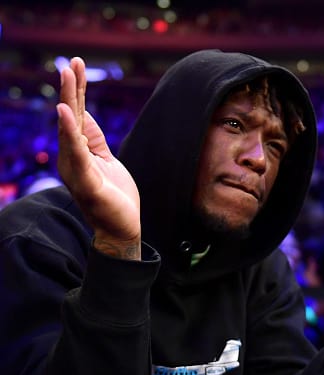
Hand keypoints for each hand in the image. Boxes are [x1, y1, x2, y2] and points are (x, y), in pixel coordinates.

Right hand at [57, 57, 140, 259]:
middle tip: (70, 62)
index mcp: (78, 152)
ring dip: (70, 101)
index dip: (77, 91)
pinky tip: (67, 112)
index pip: (78, 115)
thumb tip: (84, 115)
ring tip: (67, 76)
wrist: (121, 228)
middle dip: (72, 89)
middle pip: (72, 117)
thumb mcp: (106, 159)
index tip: (76, 65)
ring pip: (70, 129)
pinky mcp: (85, 181)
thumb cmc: (114, 195)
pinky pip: (77, 152)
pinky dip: (70, 131)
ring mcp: (76, 169)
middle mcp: (72, 158)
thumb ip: (93, 139)